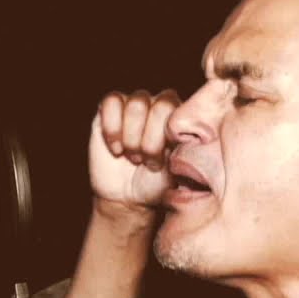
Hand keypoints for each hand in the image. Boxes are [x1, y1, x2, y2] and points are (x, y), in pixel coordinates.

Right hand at [88, 89, 179, 212]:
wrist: (127, 195)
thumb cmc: (155, 183)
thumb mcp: (176, 171)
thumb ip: (184, 150)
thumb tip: (187, 139)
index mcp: (181, 117)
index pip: (183, 112)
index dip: (166, 139)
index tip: (160, 163)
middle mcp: (160, 104)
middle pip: (161, 105)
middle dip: (151, 141)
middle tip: (146, 162)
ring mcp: (135, 104)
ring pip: (136, 104)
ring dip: (132, 137)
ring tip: (132, 157)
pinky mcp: (110, 107)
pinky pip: (111, 101)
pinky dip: (112, 129)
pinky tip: (116, 149)